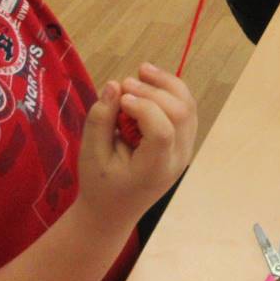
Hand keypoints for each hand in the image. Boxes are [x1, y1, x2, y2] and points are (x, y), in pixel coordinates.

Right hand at [77, 63, 196, 223]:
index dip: (144, 108)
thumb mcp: (90, 155)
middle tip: (125, 83)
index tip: (121, 98)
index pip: (162, 132)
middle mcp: (177, 159)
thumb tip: (113, 85)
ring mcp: (185, 150)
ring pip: (188, 108)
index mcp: (154, 169)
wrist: (114, 210)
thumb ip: (101, 120)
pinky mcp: (184, 141)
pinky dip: (171, 91)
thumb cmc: (99, 185)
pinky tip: (150, 80)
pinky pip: (186, 110)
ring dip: (167, 85)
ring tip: (142, 70)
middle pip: (180, 115)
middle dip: (154, 92)